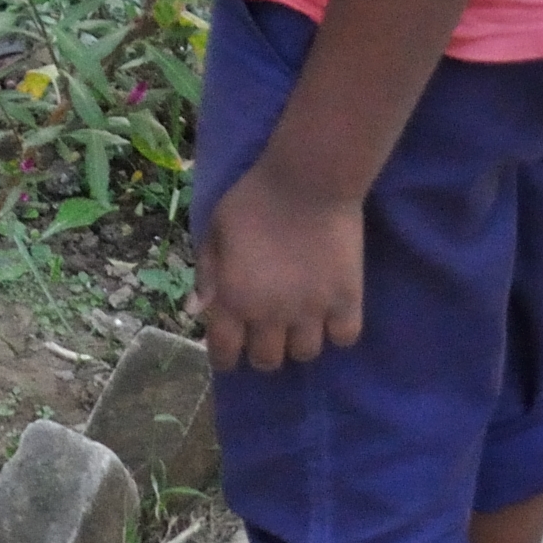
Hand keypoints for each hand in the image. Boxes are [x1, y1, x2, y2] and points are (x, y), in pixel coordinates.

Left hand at [198, 168, 361, 370]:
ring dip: (299, 342)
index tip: (230, 353)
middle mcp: (270, 314)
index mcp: (233, 299)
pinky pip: (344, 337)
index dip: (225, 359)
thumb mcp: (214, 231)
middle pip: (267, 361)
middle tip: (267, 332)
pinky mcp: (347, 300)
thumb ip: (206, 274)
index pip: (225, 354)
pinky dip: (337, 331)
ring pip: (305, 354)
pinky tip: (330, 314)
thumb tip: (195, 310)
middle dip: (263, 351)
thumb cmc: (254, 200)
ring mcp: (312, 310)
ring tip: (299, 322)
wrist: (307, 181)